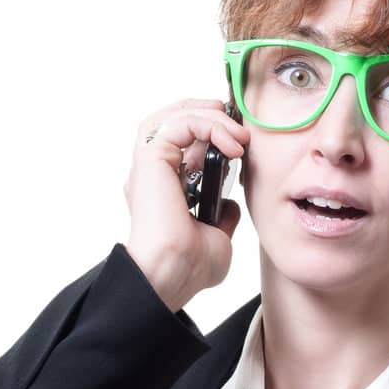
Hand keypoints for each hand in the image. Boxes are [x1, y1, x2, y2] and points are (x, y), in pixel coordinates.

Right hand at [123, 99, 249, 311]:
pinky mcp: (151, 158)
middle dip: (209, 115)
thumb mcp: (217, 239)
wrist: (174, 273)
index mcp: (162, 190)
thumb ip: (222, 218)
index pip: (181, 144)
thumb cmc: (189, 267)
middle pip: (173, 120)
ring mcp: (149, 165)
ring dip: (211, 117)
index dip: (210, 133)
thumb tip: (229, 205)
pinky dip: (209, 125)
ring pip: (174, 116)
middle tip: (239, 127)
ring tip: (239, 134)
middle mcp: (151, 174)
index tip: (239, 143)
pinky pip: (180, 123)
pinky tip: (232, 146)